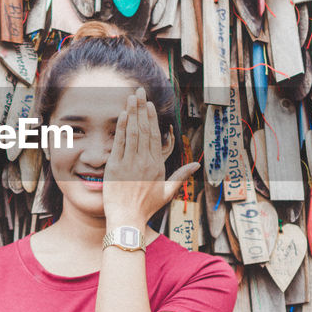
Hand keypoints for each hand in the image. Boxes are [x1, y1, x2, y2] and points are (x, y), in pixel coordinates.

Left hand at [101, 87, 199, 225]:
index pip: (154, 136)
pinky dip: (121, 128)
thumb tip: (197, 165)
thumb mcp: (167, 191)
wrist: (127, 219)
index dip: (151, 118)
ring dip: (132, 113)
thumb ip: (181, 176)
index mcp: (157, 165)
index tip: (149, 104)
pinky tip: (122, 114)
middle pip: (143, 129)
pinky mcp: (115, 167)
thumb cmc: (147, 207)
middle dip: (141, 108)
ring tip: (131, 97)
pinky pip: (119, 143)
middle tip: (139, 92)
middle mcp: (144, 161)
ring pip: (132, 133)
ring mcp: (129, 163)